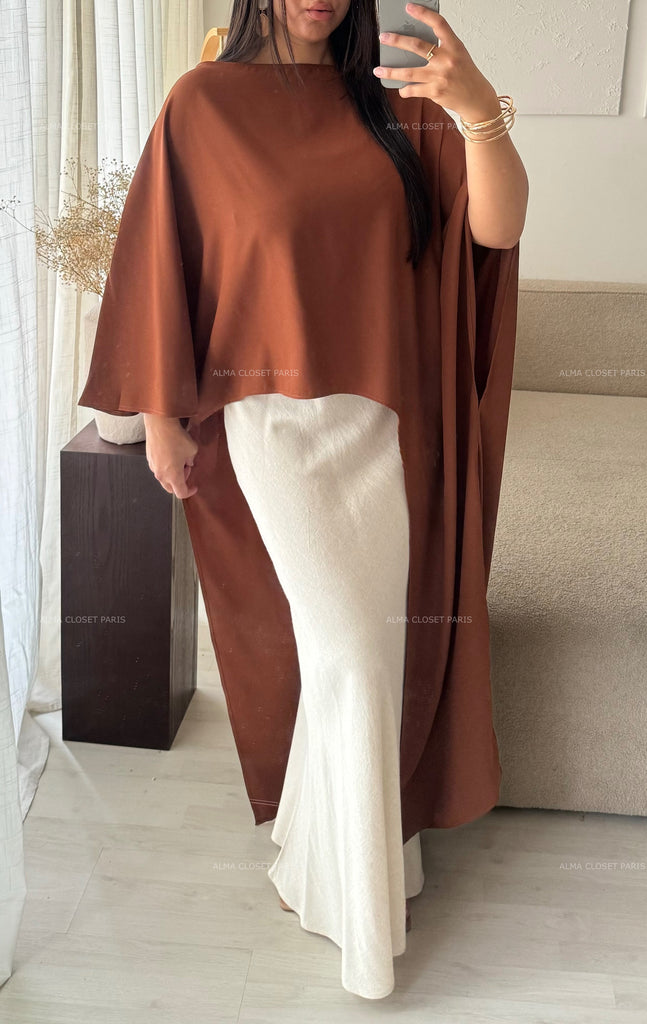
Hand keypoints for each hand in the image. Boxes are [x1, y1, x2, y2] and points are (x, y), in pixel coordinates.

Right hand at [143, 413, 198, 498]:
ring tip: (180, 460)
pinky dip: (165, 466)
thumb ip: (192, 460)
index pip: (181, 493)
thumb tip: (189, 462)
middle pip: (170, 488)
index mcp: (173, 476)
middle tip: (187, 470)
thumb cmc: (175, 437)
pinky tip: (171, 455)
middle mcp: (161, 474)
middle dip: (180, 482)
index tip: (194, 487)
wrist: (160, 424)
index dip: (190, 492)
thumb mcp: (193, 450)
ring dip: (172, 474)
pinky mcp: (149, 458)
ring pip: (163, 478)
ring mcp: (153, 467)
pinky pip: (158, 468)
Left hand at [375, 5, 500, 122]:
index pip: (438, 24)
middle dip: (397, 41)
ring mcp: (440, 77)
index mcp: (455, 46)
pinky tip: (401, 89)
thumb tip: (414, 44)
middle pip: (417, 46)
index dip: (423, 14)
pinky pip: (413, 90)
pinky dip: (405, 90)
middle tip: (384, 37)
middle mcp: (447, 60)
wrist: (476, 99)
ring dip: (391, 71)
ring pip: (409, 72)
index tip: (409, 8)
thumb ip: (441, 47)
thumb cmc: (465, 74)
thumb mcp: (458, 55)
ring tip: (378, 69)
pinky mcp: (435, 92)